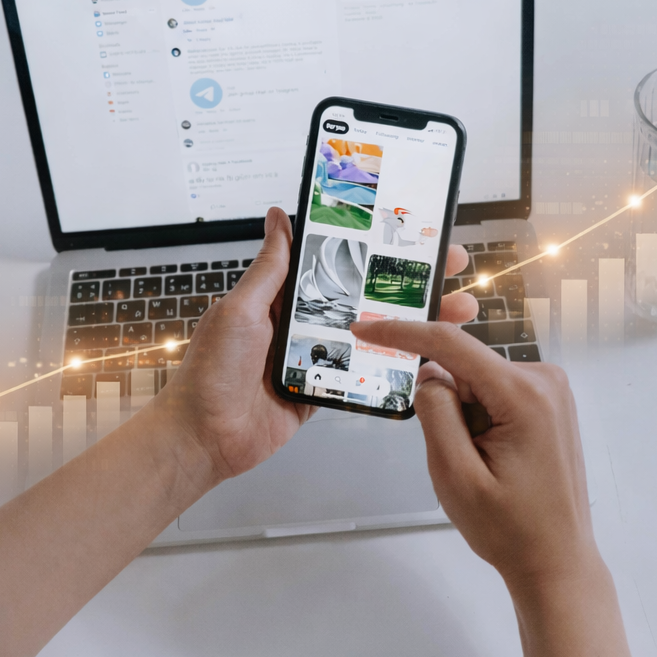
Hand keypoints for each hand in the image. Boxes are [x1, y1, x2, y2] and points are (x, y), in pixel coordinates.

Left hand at [151, 206, 479, 498]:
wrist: (203, 438)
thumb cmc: (209, 373)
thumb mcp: (240, 310)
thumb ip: (269, 269)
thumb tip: (278, 218)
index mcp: (281, 297)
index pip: (336, 262)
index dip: (372, 249)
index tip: (408, 234)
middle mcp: (301, 323)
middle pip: (364, 297)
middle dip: (408, 283)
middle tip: (448, 267)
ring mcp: (315, 357)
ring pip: (372, 334)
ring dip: (411, 323)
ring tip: (452, 311)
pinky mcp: (322, 390)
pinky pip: (362, 374)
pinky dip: (392, 366)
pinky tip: (424, 354)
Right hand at [347, 318, 599, 586]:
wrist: (556, 561)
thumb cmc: (511, 529)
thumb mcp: (456, 476)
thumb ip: (436, 415)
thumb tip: (429, 373)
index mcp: (524, 395)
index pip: (452, 345)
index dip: (404, 333)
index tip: (366, 329)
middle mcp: (545, 381)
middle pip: (466, 368)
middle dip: (448, 405)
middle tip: (461, 459)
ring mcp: (551, 391)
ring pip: (478, 383)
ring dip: (466, 417)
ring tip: (485, 467)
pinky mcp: (549, 403)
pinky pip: (496, 394)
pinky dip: (481, 420)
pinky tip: (495, 459)